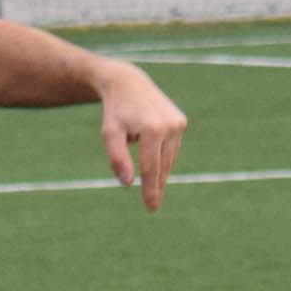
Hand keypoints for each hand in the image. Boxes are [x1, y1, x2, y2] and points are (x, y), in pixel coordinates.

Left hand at [94, 63, 187, 209]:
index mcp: (153, 130)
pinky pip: (172, 148)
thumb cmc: (115, 111)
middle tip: (153, 206)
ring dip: (159, 170)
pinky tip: (154, 160)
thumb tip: (128, 184)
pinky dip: (162, 156)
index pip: (151, 168)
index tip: (151, 207)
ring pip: (168, 158)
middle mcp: (170, 126)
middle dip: (157, 185)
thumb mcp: (110, 134)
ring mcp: (178, 123)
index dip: (150, 189)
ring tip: (151, 185)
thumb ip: (118, 159)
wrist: (128, 83)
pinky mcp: (181, 121)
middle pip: (162, 165)